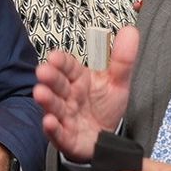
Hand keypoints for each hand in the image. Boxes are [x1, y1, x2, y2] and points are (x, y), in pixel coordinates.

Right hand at [34, 26, 138, 160]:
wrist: (105, 139)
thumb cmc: (105, 108)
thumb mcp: (118, 82)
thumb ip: (122, 59)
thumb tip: (130, 31)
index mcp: (79, 80)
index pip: (68, 67)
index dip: (61, 62)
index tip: (55, 56)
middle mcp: (68, 97)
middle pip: (57, 85)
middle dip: (50, 78)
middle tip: (43, 71)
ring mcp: (65, 117)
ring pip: (53, 107)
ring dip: (46, 100)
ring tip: (40, 93)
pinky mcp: (65, 138)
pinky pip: (57, 133)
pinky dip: (52, 129)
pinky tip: (49, 122)